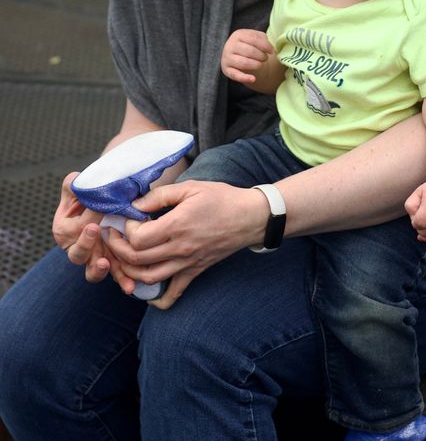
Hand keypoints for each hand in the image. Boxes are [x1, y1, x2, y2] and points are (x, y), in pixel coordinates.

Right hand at [52, 173, 135, 291]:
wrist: (102, 205)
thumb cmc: (88, 197)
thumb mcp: (77, 189)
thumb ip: (73, 185)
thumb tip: (76, 181)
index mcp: (64, 229)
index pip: (75, 225)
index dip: (87, 215)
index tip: (98, 206)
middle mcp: (75, 248)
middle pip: (77, 253)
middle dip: (85, 243)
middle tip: (94, 230)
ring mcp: (93, 258)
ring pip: (92, 270)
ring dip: (99, 269)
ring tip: (105, 263)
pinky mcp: (109, 264)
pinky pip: (114, 276)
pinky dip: (122, 281)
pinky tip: (130, 286)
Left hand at [103, 179, 269, 308]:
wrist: (249, 217)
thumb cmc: (221, 198)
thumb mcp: (191, 188)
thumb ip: (161, 195)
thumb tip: (136, 204)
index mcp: (177, 225)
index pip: (138, 238)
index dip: (126, 229)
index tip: (127, 218)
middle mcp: (180, 248)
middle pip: (137, 259)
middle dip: (118, 248)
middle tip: (114, 236)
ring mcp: (187, 263)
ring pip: (148, 278)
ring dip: (129, 271)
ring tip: (123, 257)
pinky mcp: (195, 271)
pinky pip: (173, 293)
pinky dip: (156, 298)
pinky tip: (145, 291)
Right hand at [221, 29, 273, 83]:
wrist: (237, 54)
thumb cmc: (250, 44)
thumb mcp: (256, 38)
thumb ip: (264, 40)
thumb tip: (271, 49)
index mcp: (238, 35)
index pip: (254, 39)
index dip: (266, 46)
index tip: (272, 51)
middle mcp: (230, 45)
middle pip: (250, 51)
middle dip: (261, 56)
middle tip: (265, 58)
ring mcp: (227, 58)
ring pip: (244, 63)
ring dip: (256, 65)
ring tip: (260, 64)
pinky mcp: (226, 69)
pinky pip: (235, 75)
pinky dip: (245, 78)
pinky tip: (253, 79)